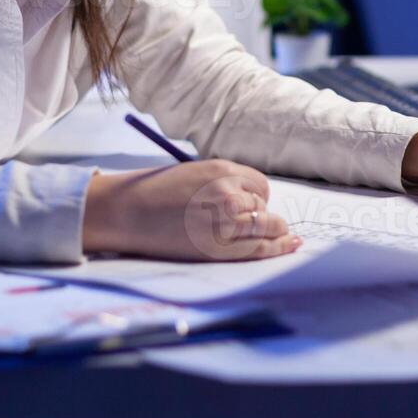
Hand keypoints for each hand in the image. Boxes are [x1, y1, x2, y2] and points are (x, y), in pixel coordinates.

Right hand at [82, 159, 301, 260]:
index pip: (260, 185)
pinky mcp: (218, 247)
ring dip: (272, 231)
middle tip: (251, 223)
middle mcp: (228, 193)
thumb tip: (250, 200)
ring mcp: (225, 221)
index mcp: (222, 170)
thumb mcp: (195, 173)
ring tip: (279, 236)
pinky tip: (290, 244)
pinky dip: (277, 247)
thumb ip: (223, 182)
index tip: (252, 205)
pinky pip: (258, 248)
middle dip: (261, 216)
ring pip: (266, 226)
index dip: (258, 198)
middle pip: (263, 207)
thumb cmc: (155, 191)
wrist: (127, 211)